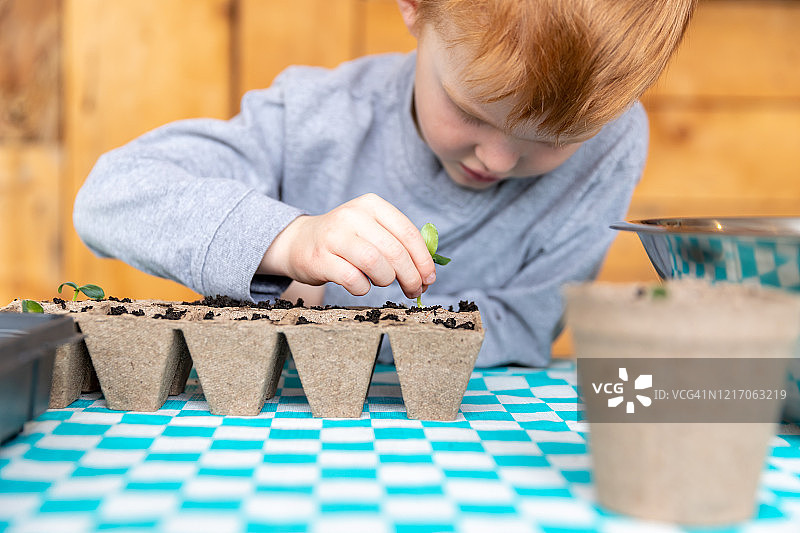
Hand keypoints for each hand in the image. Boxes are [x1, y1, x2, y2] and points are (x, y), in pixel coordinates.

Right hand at [259, 193, 436, 297]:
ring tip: (382, 281)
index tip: (429, 278)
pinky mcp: (319, 259)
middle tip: (414, 290)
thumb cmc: (346, 240)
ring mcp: (334, 236)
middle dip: (411, 276)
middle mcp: (352, 216)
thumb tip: (428, 271)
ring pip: (376, 264)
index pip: (408, 232)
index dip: (423, 260)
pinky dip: (363, 288)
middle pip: (394, 251)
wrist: (300, 242)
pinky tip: (361, 284)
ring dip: (386, 280)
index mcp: (371, 205)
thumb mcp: (372, 229)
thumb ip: (399, 242)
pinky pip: (353, 280)